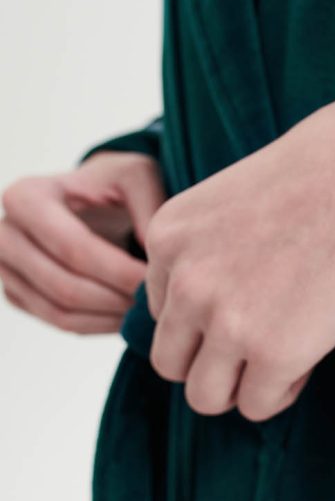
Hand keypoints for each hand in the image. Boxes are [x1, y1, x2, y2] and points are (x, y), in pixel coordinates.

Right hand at [1, 152, 165, 333]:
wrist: (89, 200)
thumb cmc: (112, 185)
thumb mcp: (137, 176)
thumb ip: (149, 208)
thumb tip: (151, 260)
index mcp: (26, 197)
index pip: (73, 248)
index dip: (118, 270)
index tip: (154, 279)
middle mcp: (4, 234)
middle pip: (64, 285)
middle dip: (115, 298)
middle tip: (153, 300)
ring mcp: (5, 268)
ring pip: (61, 311)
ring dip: (109, 316)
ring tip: (144, 307)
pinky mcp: (16, 294)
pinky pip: (60, 322)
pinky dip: (99, 324)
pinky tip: (127, 314)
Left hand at [144, 87, 334, 421]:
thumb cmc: (328, 169)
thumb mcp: (236, 196)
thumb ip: (210, 248)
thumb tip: (219, 304)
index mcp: (168, 236)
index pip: (163, 310)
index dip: (208, 316)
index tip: (255, 300)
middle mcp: (185, 282)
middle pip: (170, 361)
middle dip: (212, 361)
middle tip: (261, 342)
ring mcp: (226, 321)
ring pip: (205, 395)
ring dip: (240, 385)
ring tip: (283, 357)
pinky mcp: (274, 353)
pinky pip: (257, 405)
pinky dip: (282, 390)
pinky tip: (310, 355)